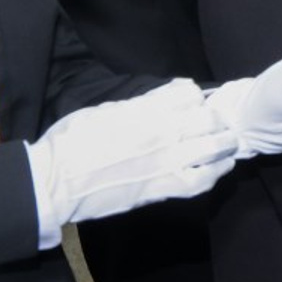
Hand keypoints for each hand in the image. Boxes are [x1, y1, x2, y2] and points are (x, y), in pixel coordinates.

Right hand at [27, 79, 236, 235]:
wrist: (54, 181)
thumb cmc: (72, 140)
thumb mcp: (108, 109)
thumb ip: (139, 105)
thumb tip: (157, 103)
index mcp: (148, 108)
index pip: (190, 93)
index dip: (195, 97)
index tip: (193, 104)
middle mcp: (163, 130)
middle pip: (208, 117)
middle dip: (216, 119)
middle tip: (217, 124)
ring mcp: (165, 160)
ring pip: (213, 146)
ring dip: (225, 143)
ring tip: (227, 143)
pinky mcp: (160, 188)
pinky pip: (200, 180)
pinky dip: (216, 173)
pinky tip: (221, 168)